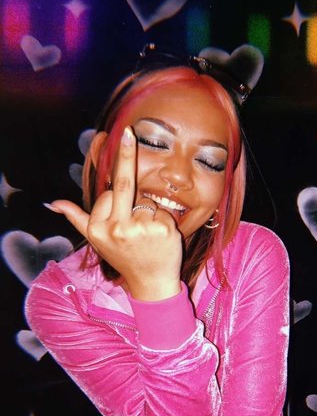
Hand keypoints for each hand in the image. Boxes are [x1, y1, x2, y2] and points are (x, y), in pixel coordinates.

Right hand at [48, 127, 181, 300]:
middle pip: (122, 184)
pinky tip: (160, 237)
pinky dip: (164, 221)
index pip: (107, 194)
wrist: (151, 283)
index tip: (119, 203)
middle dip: (126, 155)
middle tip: (129, 132)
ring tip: (148, 235)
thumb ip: (77, 219)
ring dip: (149, 212)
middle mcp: (116, 229)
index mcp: (97, 229)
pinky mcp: (161, 230)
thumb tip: (53, 204)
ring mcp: (139, 229)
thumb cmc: (124, 258)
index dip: (116, 199)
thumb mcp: (96, 240)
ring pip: (146, 201)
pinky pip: (162, 211)